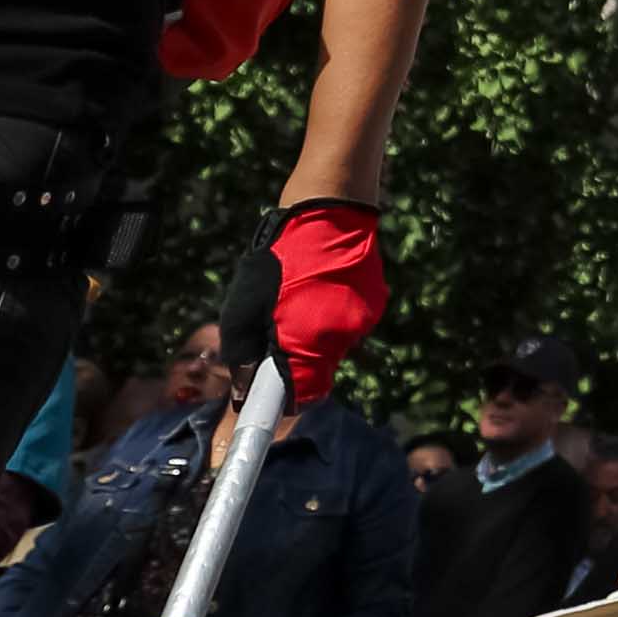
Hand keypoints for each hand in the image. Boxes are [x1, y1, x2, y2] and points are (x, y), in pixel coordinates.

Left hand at [220, 199, 385, 404]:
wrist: (328, 213)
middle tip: (276, 333)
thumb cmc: (277, 257)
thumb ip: (243, 353)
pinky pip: (346, 325)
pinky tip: (320, 289)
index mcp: (305, 343)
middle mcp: (339, 340)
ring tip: (298, 301)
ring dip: (313, 336)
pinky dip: (332, 316)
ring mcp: (361, 323)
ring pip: (332, 348)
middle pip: (316, 373)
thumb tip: (244, 388)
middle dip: (295, 362)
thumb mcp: (242, 306)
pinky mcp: (374, 306)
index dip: (282, 401)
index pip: (299, 397)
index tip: (266, 403)